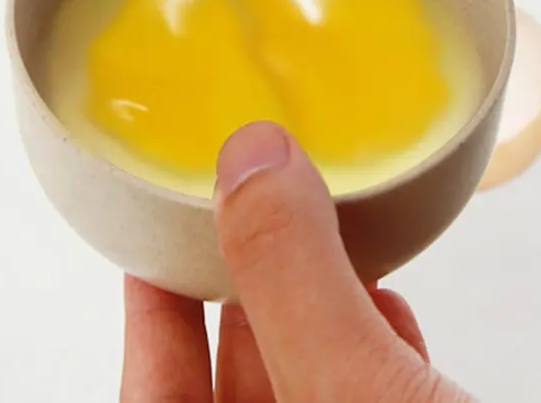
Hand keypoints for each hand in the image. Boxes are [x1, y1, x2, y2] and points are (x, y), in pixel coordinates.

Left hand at [120, 121, 474, 402]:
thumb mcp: (354, 390)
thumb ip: (294, 276)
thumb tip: (252, 160)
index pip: (156, 390)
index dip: (150, 302)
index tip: (157, 224)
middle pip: (233, 376)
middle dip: (241, 285)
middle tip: (244, 202)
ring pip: (309, 377)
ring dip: (314, 308)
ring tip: (316, 229)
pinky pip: (370, 393)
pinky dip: (374, 345)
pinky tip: (390, 303)